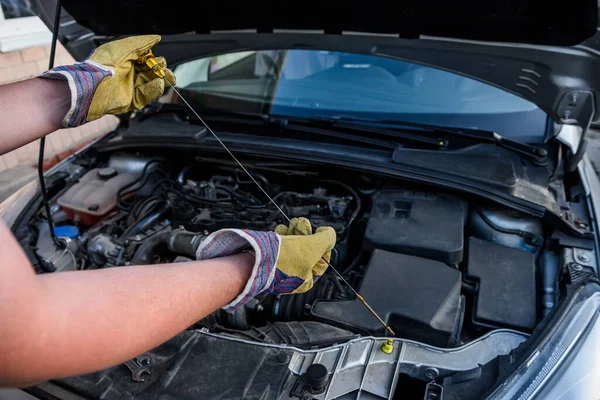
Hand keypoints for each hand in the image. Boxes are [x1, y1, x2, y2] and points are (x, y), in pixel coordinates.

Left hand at [40, 35, 175, 127]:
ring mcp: (127, 88)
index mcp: (123, 60)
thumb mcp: (124, 48)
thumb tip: (157, 39)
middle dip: (160, 70)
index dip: (154, 59)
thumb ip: (142, 43)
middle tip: (166, 70)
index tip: (161, 60)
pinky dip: (153, 90)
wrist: (92, 87)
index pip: (144, 59)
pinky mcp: (129, 101)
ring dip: (159, 80)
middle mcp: (126, 73)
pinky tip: (159, 84)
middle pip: (149, 72)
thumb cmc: (103, 65)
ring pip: (149, 84)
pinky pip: (145, 96)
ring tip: (166, 77)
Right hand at [196, 218, 335, 308]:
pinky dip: (281, 234)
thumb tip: (330, 233)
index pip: (322, 259)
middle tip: (302, 226)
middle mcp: (293, 274)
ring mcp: (279, 264)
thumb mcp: (312, 248)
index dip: (322, 244)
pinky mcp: (268, 255)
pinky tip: (279, 232)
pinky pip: (280, 241)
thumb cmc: (280, 262)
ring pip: (293, 242)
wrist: (251, 261)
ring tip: (289, 227)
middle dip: (305, 234)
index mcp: (306, 280)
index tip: (319, 233)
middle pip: (307, 248)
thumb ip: (326, 240)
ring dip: (293, 231)